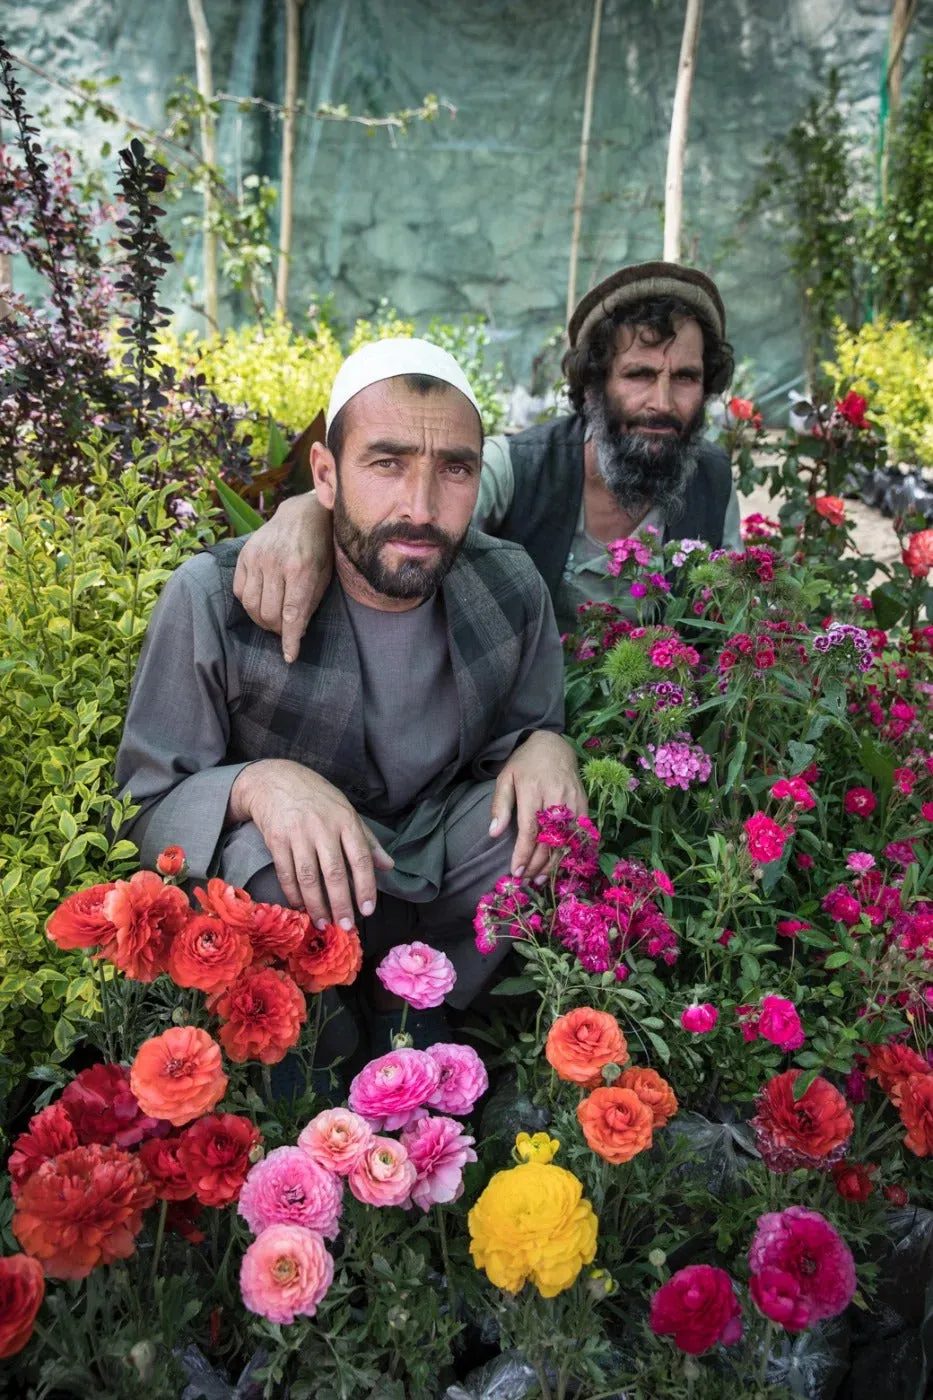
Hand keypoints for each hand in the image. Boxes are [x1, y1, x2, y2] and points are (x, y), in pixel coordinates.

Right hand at [230, 760, 393, 927]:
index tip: (368, 909)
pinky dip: (294, 894)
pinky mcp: (276, 839)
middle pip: (335, 873)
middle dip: (342, 903)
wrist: (275, 779)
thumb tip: (389, 866)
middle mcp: (323, 827)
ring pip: (309, 877)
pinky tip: (301, 907)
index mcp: (345, 820)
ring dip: (317, 905)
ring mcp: (298, 833)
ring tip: (324, 923)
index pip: (361, 858)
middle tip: (346, 926)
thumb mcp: (346, 811)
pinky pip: (286, 873)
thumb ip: (367, 841)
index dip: (366, 886)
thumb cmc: (316, 797)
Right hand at [233, 493, 333, 662]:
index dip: (288, 639)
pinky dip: (248, 603)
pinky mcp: (244, 555)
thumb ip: (309, 604)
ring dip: (261, 620)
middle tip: (284, 630)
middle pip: (269, 613)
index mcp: (301, 569)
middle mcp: (275, 563)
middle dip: (277, 630)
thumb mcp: (324, 576)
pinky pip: (239, 591)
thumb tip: (295, 634)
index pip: (291, 614)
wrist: (302, 514)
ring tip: (273, 619)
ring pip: (250, 605)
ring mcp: (256, 558)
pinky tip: (260, 601)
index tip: (289, 656)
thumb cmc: (319, 549)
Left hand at [488, 732, 587, 881]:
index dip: (523, 854)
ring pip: (566, 841)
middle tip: (525, 880)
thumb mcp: (506, 778)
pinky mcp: (584, 804)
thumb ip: (500, 806)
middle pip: (549, 840)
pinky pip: (579, 834)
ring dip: (553, 863)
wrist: (554, 745)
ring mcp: (574, 801)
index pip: (530, 830)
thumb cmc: (525, 763)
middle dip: (537, 864)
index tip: (515, 872)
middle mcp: (556, 797)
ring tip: (540, 879)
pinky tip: (560, 864)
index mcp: (533, 790)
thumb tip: (493, 833)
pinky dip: (570, 852)